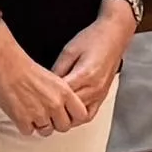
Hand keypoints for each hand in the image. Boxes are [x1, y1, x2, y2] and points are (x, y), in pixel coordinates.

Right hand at [0, 18, 89, 135]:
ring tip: (31, 113)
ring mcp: (39, 113)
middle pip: (64, 127)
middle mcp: (54, 104)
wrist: (3, 62)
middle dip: (55, 123)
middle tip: (47, 116)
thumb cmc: (22, 66)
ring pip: (46, 131)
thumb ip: (60, 95)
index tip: (68, 116)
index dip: (73, 117)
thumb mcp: (52, 79)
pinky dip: (23, 125)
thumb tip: (62, 107)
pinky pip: (28, 131)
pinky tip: (20, 113)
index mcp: (64, 92)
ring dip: (39, 125)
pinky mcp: (23, 119)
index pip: (81, 115)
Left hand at [44, 6, 136, 124]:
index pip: (62, 96)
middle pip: (70, 110)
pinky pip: (90, 113)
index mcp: (85, 75)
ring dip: (67, 116)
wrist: (114, 35)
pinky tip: (69, 112)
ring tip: (54, 112)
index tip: (37, 99)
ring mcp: (100, 94)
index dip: (47, 99)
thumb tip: (46, 85)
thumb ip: (58, 70)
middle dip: (55, 110)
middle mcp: (95, 88)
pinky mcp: (103, 95)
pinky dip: (78, 116)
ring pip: (80, 116)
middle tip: (42, 107)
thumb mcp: (69, 51)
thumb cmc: (94, 39)